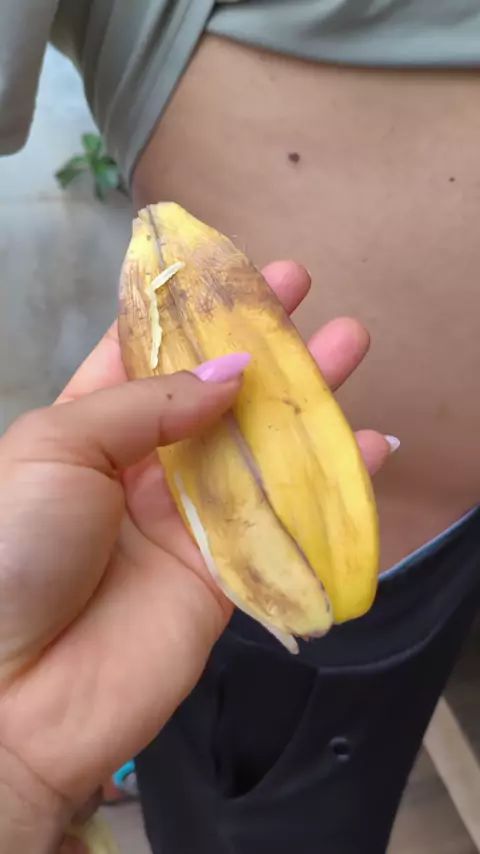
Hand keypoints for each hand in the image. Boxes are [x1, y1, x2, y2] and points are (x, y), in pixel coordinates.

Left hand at [0, 262, 391, 826]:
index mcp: (90, 424)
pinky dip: (328, 485)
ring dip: (303, 400)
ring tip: (349, 345)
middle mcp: (143, 465)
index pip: (148, 353)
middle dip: (258, 342)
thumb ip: (148, 404)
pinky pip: (284, 521)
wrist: (13, 691)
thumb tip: (233, 375)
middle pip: (214, 393)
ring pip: (258, 447)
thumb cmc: (15, 548)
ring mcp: (187, 518)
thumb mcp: (58, 447)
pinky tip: (364, 446)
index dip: (192, 312)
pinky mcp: (224, 573)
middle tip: (301, 290)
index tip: (235, 271)